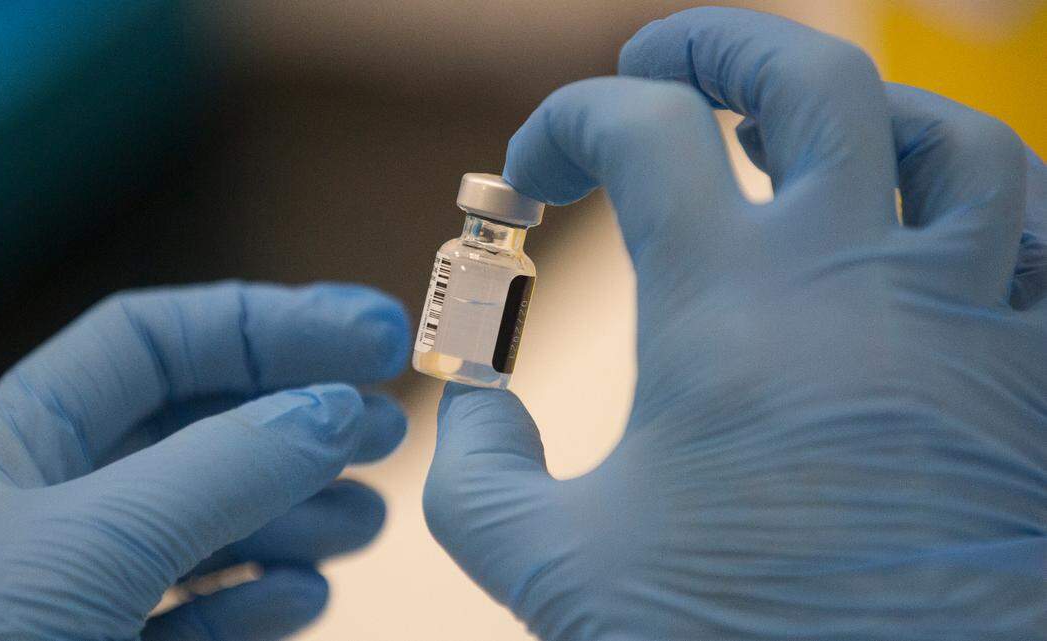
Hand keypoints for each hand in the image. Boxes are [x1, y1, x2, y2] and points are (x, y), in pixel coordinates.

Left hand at [0, 281, 409, 640]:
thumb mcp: (85, 549)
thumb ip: (217, 470)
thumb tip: (334, 410)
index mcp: (12, 451)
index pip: (152, 342)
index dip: (266, 325)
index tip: (371, 336)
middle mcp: (48, 514)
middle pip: (195, 429)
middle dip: (298, 417)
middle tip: (391, 428)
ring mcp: (77, 600)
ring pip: (207, 526)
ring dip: (296, 512)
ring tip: (366, 519)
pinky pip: (196, 622)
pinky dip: (258, 601)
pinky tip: (305, 597)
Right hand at [423, 8, 1045, 639]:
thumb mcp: (557, 572)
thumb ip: (478, 475)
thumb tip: (473, 407)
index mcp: (732, 303)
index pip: (640, 129)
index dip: (565, 125)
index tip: (532, 179)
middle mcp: (864, 280)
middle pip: (811, 77)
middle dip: (719, 42)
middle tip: (659, 59)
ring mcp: (976, 322)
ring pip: (954, 139)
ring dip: (867, 114)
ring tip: (801, 135)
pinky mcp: (1042, 385)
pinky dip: (994, 216)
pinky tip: (942, 237)